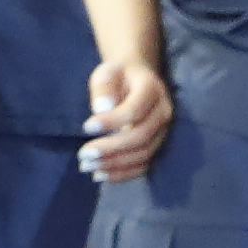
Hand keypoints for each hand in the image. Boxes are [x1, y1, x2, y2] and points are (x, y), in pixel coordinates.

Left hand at [84, 56, 175, 182]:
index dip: (112, 121)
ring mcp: (163, 131)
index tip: (86, 127)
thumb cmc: (117, 76)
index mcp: (151, 88)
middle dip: (111, 149)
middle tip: (84, 155)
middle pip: (140, 136)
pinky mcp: (157, 145)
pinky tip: (102, 175)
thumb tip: (101, 109)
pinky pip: (144, 165)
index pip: (134, 110)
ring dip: (115, 164)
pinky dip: (123, 173)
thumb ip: (103, 88)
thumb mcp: (106, 72)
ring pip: (143, 154)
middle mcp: (163, 112)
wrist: (136, 79)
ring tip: (88, 167)